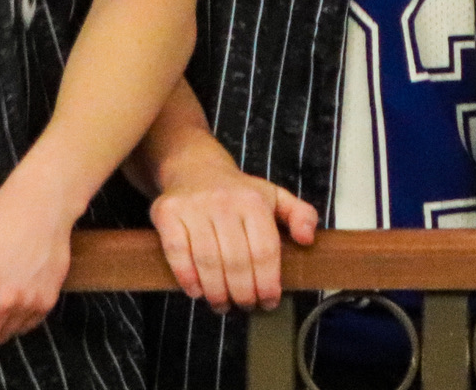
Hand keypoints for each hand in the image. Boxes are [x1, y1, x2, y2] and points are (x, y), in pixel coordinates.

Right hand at [150, 150, 318, 311]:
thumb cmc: (238, 192)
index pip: (264, 251)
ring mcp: (194, 207)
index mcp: (254, 201)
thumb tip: (308, 239)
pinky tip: (197, 292)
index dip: (268, 283)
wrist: (194, 168)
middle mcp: (224, 201)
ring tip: (223, 305)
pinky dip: (187, 277)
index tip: (269, 302)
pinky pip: (177, 252)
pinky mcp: (168, 212)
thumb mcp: (274, 196)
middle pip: (236, 261)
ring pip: (207, 260)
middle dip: (243, 293)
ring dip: (216, 292)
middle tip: (245, 306)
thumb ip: (300, 214)